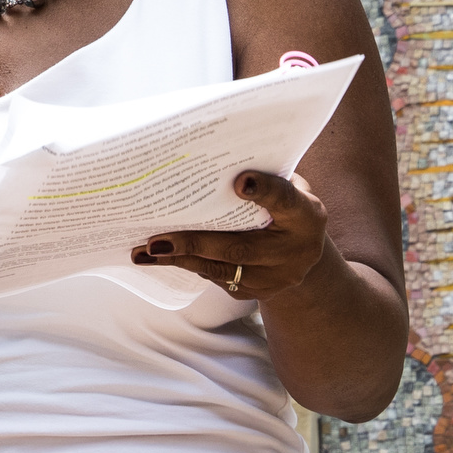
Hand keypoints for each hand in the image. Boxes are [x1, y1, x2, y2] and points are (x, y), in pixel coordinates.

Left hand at [130, 169, 328, 301]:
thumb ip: (264, 177)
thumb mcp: (289, 187)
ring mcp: (277, 277)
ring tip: (146, 252)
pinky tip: (166, 257)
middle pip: (240, 248)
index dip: (264, 191)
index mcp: (306, 214)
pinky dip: (192, 265)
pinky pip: (220, 280)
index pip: (284, 199)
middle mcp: (296, 250)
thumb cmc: (286, 205)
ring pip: (223, 270)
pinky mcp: (259, 292)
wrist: (305, 252)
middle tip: (157, 240)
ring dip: (181, 259)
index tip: (240, 182)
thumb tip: (214, 159)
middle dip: (194, 244)